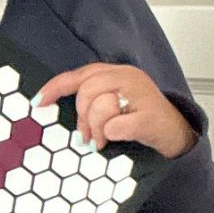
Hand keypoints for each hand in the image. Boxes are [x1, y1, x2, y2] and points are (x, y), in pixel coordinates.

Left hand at [33, 63, 197, 158]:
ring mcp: (142, 94)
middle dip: (82, 118)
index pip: (78, 75)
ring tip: (102, 140)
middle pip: (86, 91)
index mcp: (114, 73)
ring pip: (101, 106)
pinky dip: (114, 134)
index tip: (39, 102)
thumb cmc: (137, 118)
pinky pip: (118, 125)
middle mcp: (127, 77)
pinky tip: (117, 137)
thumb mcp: (110, 103)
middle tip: (87, 136)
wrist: (174, 132)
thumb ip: (87, 101)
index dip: (55, 88)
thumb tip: (52, 107)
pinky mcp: (151, 116)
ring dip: (97, 129)